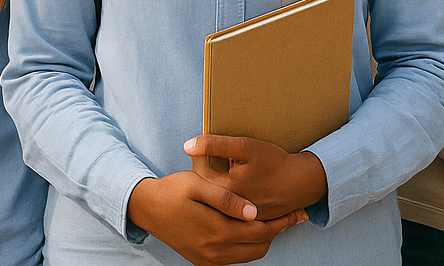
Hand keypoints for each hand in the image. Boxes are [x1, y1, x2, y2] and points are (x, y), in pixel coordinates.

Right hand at [128, 171, 307, 264]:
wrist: (147, 209)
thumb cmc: (173, 191)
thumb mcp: (197, 185)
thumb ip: (226, 198)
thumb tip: (252, 212)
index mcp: (217, 231)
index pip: (261, 231)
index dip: (282, 221)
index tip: (297, 210)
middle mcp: (215, 251)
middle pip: (260, 246)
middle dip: (277, 231)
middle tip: (289, 215)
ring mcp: (209, 259)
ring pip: (250, 255)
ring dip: (263, 239)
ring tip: (272, 220)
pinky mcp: (204, 261)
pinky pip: (235, 258)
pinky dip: (247, 246)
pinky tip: (248, 228)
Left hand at [187, 134, 327, 220]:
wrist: (301, 182)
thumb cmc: (274, 162)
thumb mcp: (245, 147)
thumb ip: (214, 145)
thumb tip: (187, 146)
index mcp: (223, 189)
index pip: (196, 172)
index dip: (199, 157)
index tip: (207, 150)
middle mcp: (227, 208)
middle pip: (204, 189)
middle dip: (207, 174)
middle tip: (219, 162)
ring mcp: (236, 218)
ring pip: (215, 200)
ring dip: (215, 188)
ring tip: (228, 173)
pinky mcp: (245, 222)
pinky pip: (228, 209)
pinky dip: (227, 199)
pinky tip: (237, 186)